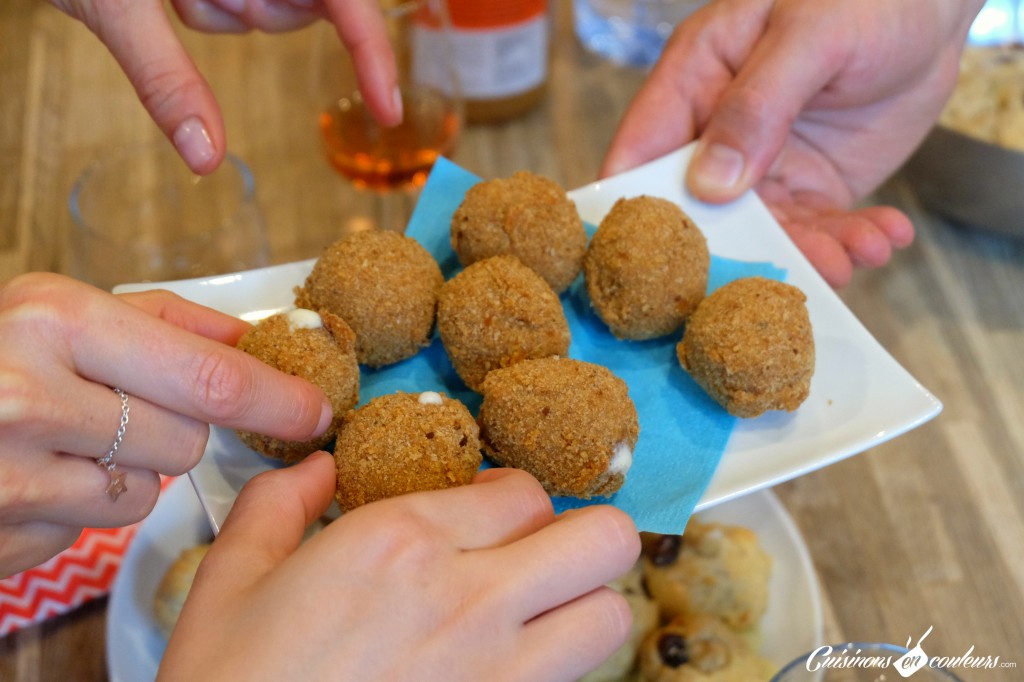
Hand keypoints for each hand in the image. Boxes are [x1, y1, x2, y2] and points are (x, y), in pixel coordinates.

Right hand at [0, 273, 330, 576]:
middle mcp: (29, 396)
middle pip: (185, 439)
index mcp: (54, 321)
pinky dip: (83, 506)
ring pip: (146, 491)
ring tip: (66, 439)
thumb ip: (165, 320)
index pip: (207, 376)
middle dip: (175, 429)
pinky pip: (93, 529)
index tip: (319, 411)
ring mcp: (11, 476)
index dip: (275, 400)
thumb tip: (257, 336)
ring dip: (127, 471)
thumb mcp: (60, 311)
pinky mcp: (4, 534)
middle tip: (120, 407)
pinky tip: (38, 476)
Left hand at [49, 0, 400, 174]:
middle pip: (305, 5)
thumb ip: (164, 76)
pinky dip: (205, 12)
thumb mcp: (111, 4)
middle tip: (188, 0)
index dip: (370, 48)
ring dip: (221, 15)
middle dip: (256, 14)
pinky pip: (234, 7)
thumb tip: (208, 158)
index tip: (386, 109)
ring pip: (267, 11)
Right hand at [159, 458, 639, 681]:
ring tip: (540, 609)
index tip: (489, 512)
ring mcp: (500, 674)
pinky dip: (560, 666)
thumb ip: (276, 505)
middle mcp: (469, 602)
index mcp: (403, 546)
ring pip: (609, 615)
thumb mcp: (229, 582)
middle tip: (541, 549)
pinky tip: (510, 665)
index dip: (512, 496)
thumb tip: (315, 470)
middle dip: (583, 534)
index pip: (526, 491)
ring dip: (584, 603)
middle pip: (605, 539)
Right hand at [602, 0, 984, 286]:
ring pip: (765, 233)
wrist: (931, 8)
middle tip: (764, 285)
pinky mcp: (811, 187)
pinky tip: (882, 239)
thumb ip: (756, 106)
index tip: (643, 265)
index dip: (633, 211)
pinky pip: (819, 230)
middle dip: (732, 252)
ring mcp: (764, 166)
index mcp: (693, 82)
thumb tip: (709, 184)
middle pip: (699, 213)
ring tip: (848, 259)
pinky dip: (850, 243)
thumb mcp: (808, 37)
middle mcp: (717, 133)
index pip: (640, 154)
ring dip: (806, 254)